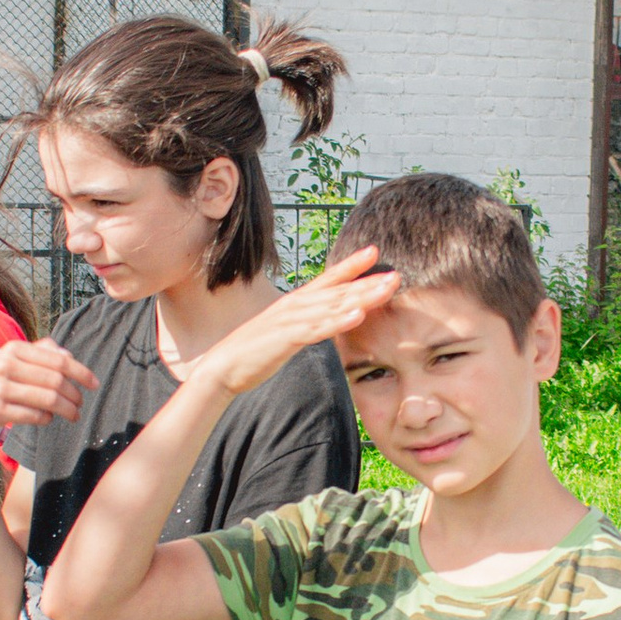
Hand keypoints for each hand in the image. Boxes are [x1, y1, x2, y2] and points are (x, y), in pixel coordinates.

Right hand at [0, 340, 98, 443]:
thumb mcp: (13, 359)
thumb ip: (41, 353)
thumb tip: (69, 356)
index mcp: (14, 349)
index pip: (58, 360)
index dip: (81, 373)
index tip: (94, 384)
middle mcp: (6, 365)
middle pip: (56, 381)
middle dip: (75, 395)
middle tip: (81, 404)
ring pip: (48, 400)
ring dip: (67, 410)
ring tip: (73, 415)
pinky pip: (34, 416)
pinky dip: (47, 419)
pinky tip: (48, 419)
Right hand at [197, 249, 403, 398]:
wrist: (224, 367)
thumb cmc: (255, 351)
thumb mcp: (286, 333)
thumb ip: (307, 324)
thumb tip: (325, 321)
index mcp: (296, 302)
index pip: (328, 279)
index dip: (351, 265)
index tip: (374, 251)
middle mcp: (296, 305)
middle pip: (339, 291)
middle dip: (369, 282)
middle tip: (397, 275)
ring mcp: (291, 320)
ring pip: (333, 306)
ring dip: (362, 297)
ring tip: (387, 289)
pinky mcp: (286, 338)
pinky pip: (317, 328)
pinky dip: (338, 321)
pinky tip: (358, 315)